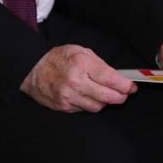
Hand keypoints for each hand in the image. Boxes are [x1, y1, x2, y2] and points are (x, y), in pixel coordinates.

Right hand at [20, 44, 135, 112]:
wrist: (32, 69)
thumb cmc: (58, 58)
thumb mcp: (79, 51)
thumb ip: (100, 64)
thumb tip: (119, 78)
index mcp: (82, 64)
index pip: (112, 80)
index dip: (126, 85)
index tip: (131, 87)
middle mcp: (76, 81)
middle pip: (109, 97)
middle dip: (120, 96)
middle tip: (123, 93)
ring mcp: (69, 96)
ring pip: (99, 107)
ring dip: (104, 102)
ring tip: (101, 93)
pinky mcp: (64, 106)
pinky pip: (85, 110)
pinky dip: (89, 104)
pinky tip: (86, 96)